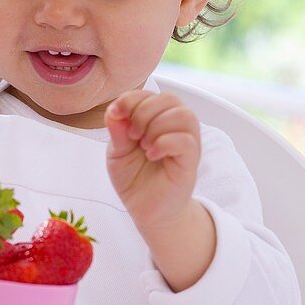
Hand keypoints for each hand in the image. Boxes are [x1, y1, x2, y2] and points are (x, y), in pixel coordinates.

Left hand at [104, 89, 200, 232]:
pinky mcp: (191, 161)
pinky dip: (165, 143)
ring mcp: (186, 143)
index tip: (116, 114)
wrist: (146, 210)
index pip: (150, 94)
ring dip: (157, 126)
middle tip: (132, 135)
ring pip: (183, 115)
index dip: (131, 99)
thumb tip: (113, 110)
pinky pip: (187, 141)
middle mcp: (174, 127)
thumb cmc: (134, 178)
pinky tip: (151, 155)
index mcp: (156, 119)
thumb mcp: (117, 152)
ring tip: (143, 145)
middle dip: (144, 112)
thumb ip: (117, 130)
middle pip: (169, 98)